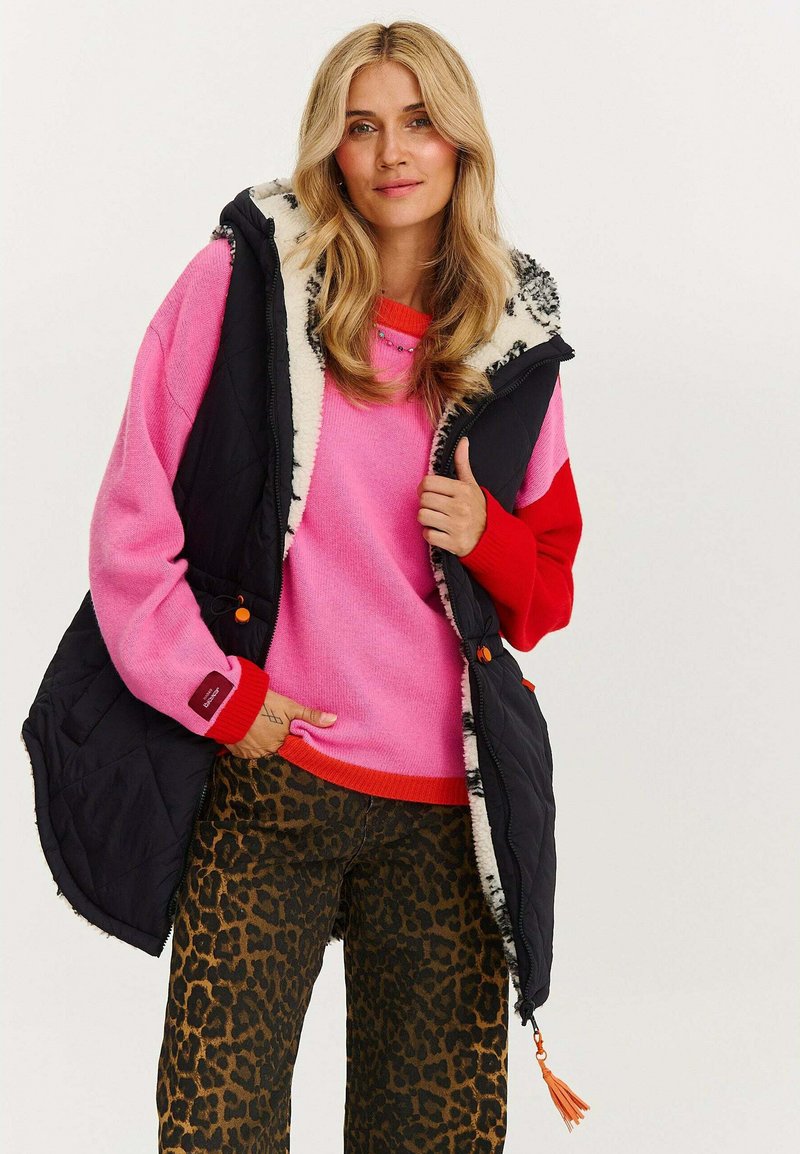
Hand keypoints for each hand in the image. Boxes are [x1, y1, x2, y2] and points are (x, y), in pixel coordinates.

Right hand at [224, 688, 336, 757]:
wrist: (233, 700)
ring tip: (258, 729)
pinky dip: (246, 744)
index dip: (289, 740)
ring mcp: (250, 753)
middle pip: (274, 749)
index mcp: (282, 743)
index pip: (290, 748)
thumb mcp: (291, 707)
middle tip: (270, 727)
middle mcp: (266, 752)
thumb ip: (311, 716)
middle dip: (274, 742)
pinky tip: (247, 733)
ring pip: (259, 751)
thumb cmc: (264, 703)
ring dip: (260, 743)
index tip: (288, 734)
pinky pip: (245, 752)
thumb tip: (334, 720)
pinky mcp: (236, 751)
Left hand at [416, 437, 486, 556]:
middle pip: (423, 500)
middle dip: (425, 504)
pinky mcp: (453, 543)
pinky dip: (430, 534)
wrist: (492, 538)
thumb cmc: (477, 509)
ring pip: (422, 516)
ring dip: (426, 519)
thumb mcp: (471, 485)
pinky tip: (440, 532)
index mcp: (462, 490)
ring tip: (436, 518)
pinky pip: (428, 535)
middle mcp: (460, 507)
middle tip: (434, 507)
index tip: (429, 492)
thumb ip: (463, 463)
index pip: (427, 482)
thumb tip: (463, 440)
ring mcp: (457, 526)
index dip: (424, 487)